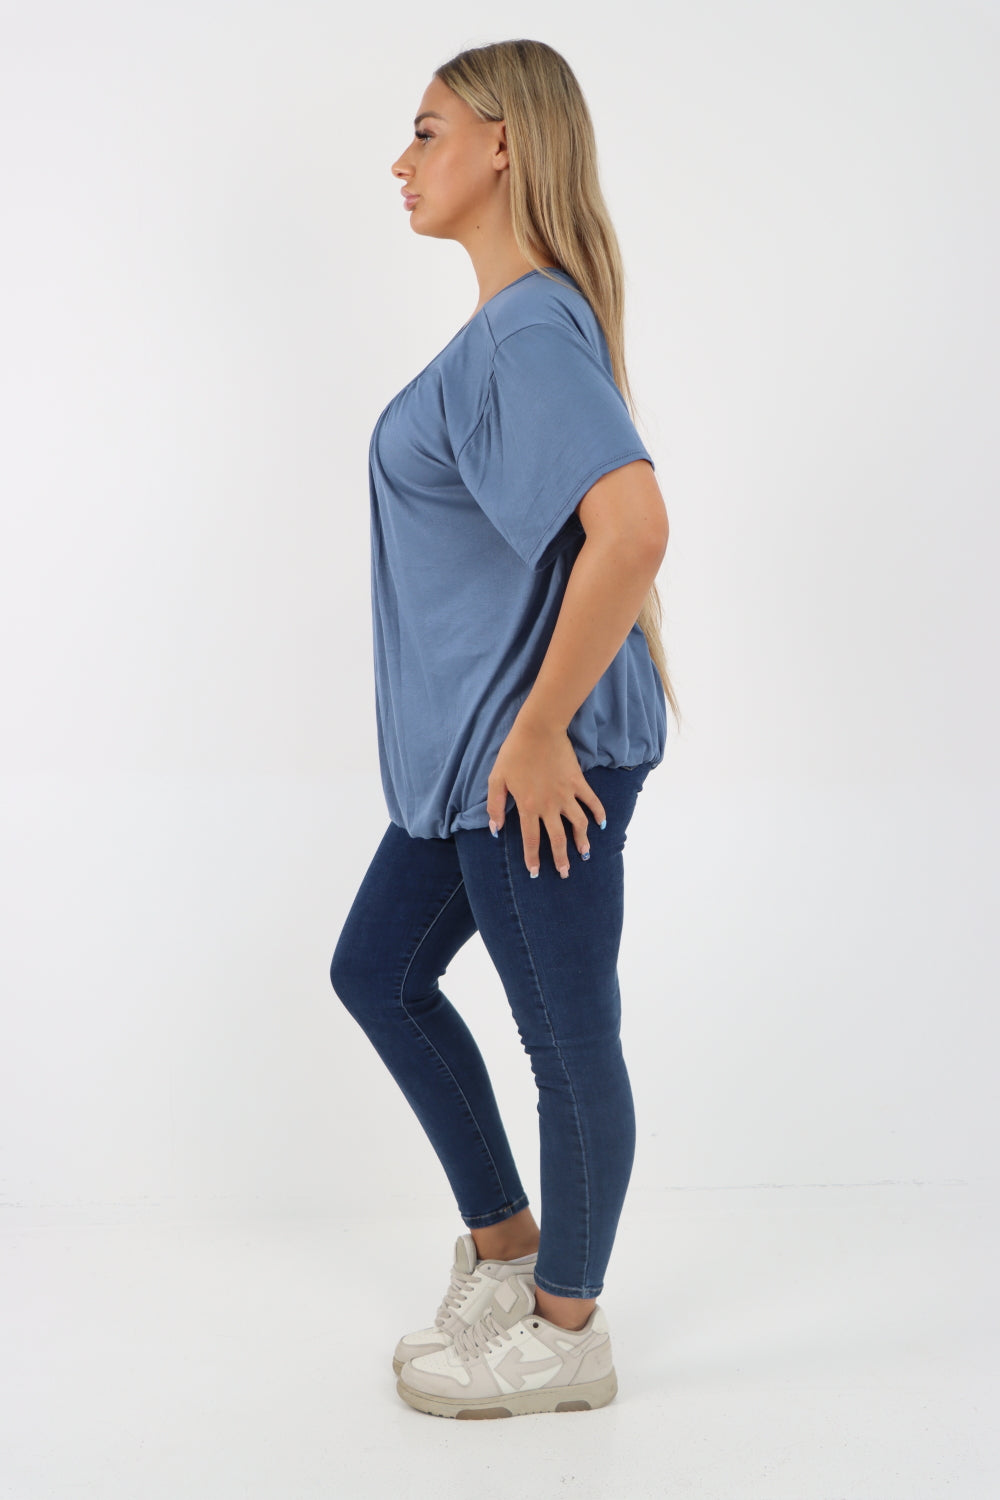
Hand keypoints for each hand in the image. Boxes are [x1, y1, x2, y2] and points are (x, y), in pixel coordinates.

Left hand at [486, 715, 605, 877]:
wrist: (538, 730)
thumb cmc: (514, 753)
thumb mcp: (496, 779)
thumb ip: (495, 806)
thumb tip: (495, 829)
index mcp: (529, 806)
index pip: (531, 839)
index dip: (533, 858)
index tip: (536, 873)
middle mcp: (550, 805)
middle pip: (557, 838)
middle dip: (561, 858)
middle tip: (565, 873)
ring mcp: (566, 794)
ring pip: (578, 823)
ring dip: (582, 840)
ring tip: (585, 854)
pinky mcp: (578, 782)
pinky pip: (591, 801)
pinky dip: (598, 813)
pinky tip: (602, 824)